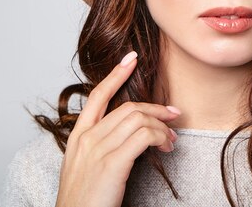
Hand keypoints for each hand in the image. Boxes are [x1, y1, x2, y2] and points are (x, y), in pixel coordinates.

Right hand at [55, 51, 180, 206]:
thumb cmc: (83, 200)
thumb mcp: (83, 167)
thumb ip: (99, 146)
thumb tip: (129, 135)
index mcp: (78, 137)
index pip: (97, 95)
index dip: (116, 74)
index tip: (131, 59)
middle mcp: (86, 139)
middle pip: (127, 108)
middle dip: (155, 108)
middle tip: (173, 115)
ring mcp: (98, 150)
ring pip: (138, 120)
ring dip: (161, 126)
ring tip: (172, 140)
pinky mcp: (112, 163)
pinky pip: (144, 136)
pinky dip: (160, 137)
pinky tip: (166, 146)